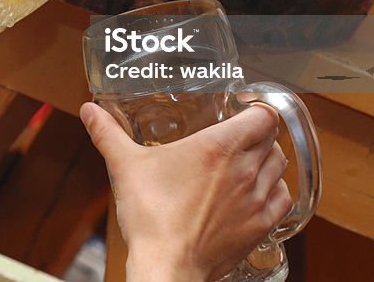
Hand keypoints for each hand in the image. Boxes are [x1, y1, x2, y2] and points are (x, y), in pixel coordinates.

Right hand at [80, 103, 292, 281]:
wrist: (167, 266)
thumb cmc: (151, 217)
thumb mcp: (125, 166)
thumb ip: (108, 133)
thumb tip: (90, 111)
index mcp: (219, 147)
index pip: (264, 115)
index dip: (257, 108)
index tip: (243, 108)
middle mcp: (245, 169)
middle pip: (272, 138)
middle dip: (257, 132)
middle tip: (236, 133)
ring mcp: (257, 199)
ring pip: (281, 166)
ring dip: (267, 159)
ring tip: (247, 160)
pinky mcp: (261, 226)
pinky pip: (284, 198)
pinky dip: (275, 190)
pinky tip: (257, 191)